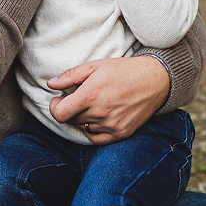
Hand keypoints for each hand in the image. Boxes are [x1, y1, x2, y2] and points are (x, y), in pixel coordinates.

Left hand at [47, 55, 168, 144]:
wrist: (154, 80)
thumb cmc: (123, 70)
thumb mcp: (94, 66)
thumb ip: (70, 76)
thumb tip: (51, 84)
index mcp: (90, 96)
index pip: (60, 114)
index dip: (54, 107)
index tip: (59, 100)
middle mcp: (100, 114)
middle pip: (71, 120)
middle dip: (69, 109)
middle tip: (77, 98)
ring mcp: (111, 126)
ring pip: (83, 128)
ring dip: (82, 119)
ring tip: (91, 105)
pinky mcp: (121, 134)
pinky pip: (96, 139)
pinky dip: (92, 130)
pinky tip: (97, 117)